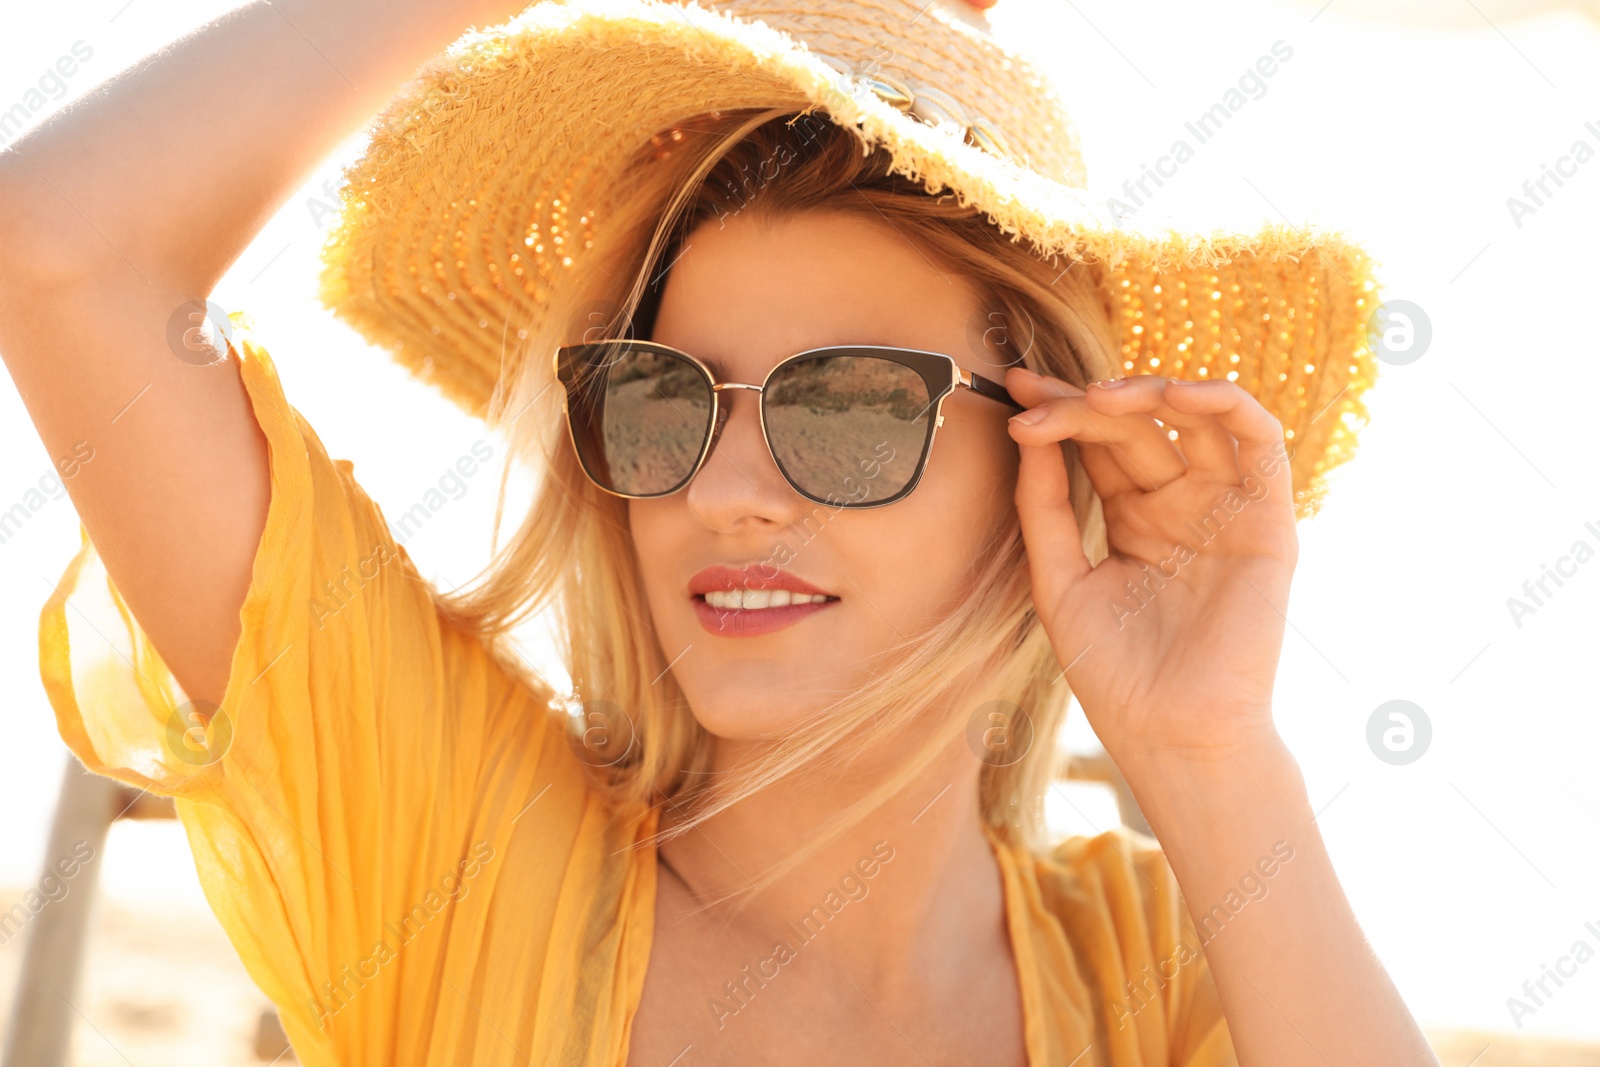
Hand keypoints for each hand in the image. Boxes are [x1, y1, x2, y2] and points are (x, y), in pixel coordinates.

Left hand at [1002, 367, 1297, 772]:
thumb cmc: (1116, 674)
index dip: (1059, 411)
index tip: (1013, 386)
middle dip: (1083, 403)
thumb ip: (1044, 509)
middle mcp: (1181, 506)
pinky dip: (1227, 406)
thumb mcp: (1059, 581)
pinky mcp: (1268, 522)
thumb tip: (1027, 435)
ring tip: (1100, 396)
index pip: (1098, 447)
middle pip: (1135, 430)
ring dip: (1150, 393)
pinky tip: (1179, 395)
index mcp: (1134, 520)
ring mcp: (1225, 510)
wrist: (1170, 733)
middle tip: (1036, 393)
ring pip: (1196, 422)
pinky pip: (1261, 445)